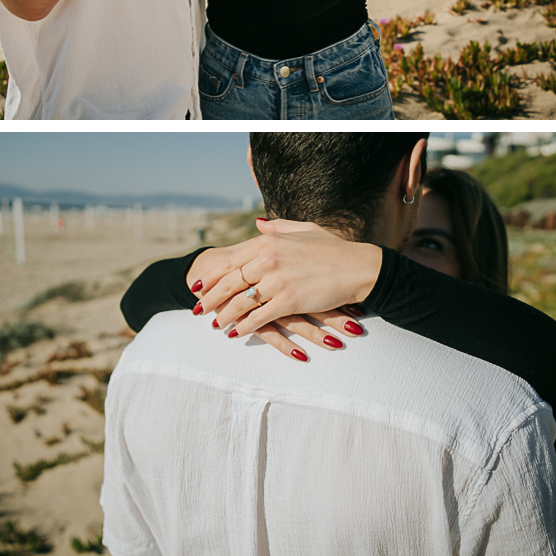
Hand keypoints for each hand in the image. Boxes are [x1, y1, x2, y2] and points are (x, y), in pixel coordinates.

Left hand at [189, 221, 381, 341]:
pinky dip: (244, 327)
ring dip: (224, 315)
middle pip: (229, 282)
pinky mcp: (288, 302)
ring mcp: (276, 281)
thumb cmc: (332, 248)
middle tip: (197, 309)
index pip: (230, 260)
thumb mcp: (303, 229)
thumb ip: (276, 226)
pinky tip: (236, 333)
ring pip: (240, 302)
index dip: (211, 275)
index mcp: (268, 240)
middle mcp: (267, 259)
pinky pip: (258, 318)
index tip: (198, 285)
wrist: (357, 267)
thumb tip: (257, 222)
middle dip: (209, 297)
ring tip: (214, 324)